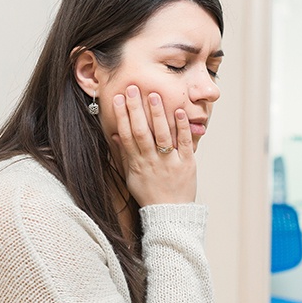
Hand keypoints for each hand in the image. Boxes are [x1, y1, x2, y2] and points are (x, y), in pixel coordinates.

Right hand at [112, 85, 196, 206]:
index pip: (127, 136)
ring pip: (162, 135)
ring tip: (154, 95)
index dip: (122, 116)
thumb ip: (124, 155)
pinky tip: (179, 112)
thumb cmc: (149, 194)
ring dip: (158, 114)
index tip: (119, 99)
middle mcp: (151, 161)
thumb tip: (114, 134)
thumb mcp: (131, 176)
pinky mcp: (186, 164)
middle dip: (136, 109)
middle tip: (133, 88)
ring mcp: (169, 163)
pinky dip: (182, 128)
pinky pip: (183, 144)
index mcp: (137, 164)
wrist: (170, 214)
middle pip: (142, 132)